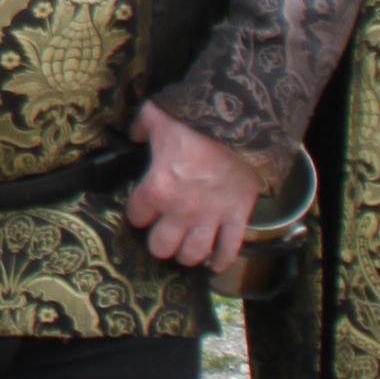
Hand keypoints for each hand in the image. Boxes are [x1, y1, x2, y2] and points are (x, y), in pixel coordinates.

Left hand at [123, 98, 274, 274]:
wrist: (242, 121)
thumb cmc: (196, 120)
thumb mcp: (157, 115)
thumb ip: (142, 128)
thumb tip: (136, 134)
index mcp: (158, 187)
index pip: (137, 216)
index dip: (138, 213)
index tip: (143, 209)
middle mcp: (181, 210)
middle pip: (161, 246)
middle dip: (160, 241)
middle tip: (163, 233)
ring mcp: (211, 217)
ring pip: (193, 254)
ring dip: (187, 253)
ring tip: (186, 247)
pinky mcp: (238, 217)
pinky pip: (229, 250)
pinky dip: (222, 260)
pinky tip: (215, 263)